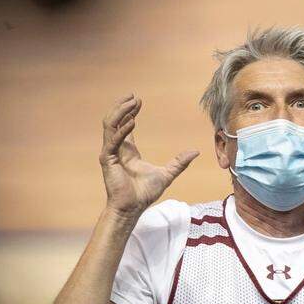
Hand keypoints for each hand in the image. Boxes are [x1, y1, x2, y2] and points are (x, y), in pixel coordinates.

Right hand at [99, 94, 199, 217]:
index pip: (125, 126)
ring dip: (119, 112)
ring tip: (130, 102)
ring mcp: (110, 153)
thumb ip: (179, 162)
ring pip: (110, 126)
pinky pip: (113, 140)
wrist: (133, 208)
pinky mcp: (108, 159)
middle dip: (123, 107)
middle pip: (115, 121)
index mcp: (128, 151)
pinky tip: (132, 122)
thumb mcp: (167, 174)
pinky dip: (122, 131)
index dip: (130, 112)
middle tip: (133, 96)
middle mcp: (117, 149)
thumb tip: (195, 152)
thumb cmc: (144, 193)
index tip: (138, 101)